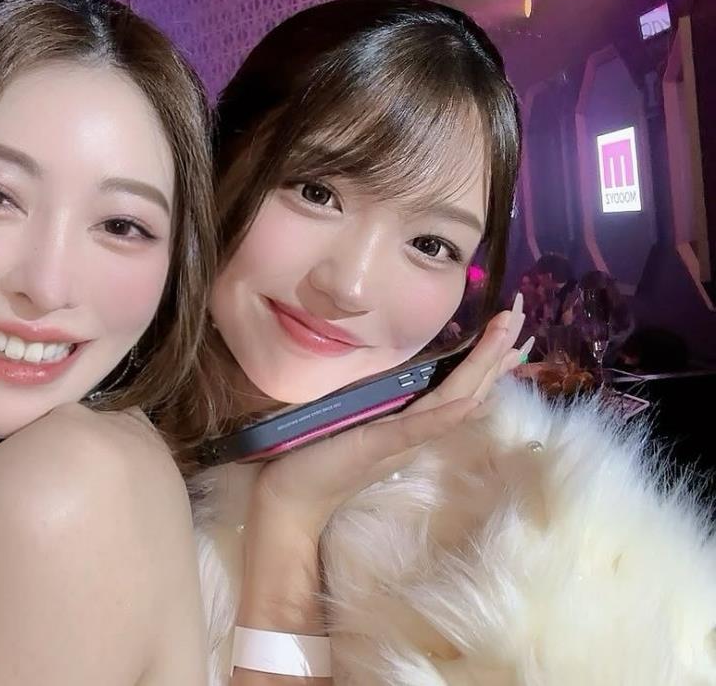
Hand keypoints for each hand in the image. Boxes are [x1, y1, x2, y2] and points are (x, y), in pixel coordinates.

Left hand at [250, 294, 530, 538]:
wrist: (294, 498)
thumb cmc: (322, 457)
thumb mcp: (363, 423)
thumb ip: (391, 407)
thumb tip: (411, 380)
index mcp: (412, 422)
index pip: (460, 387)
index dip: (487, 359)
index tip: (512, 327)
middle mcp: (415, 431)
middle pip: (466, 389)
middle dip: (494, 352)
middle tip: (520, 315)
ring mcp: (399, 440)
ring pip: (451, 403)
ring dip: (481, 372)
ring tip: (509, 342)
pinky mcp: (376, 445)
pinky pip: (415, 430)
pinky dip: (444, 416)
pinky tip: (468, 401)